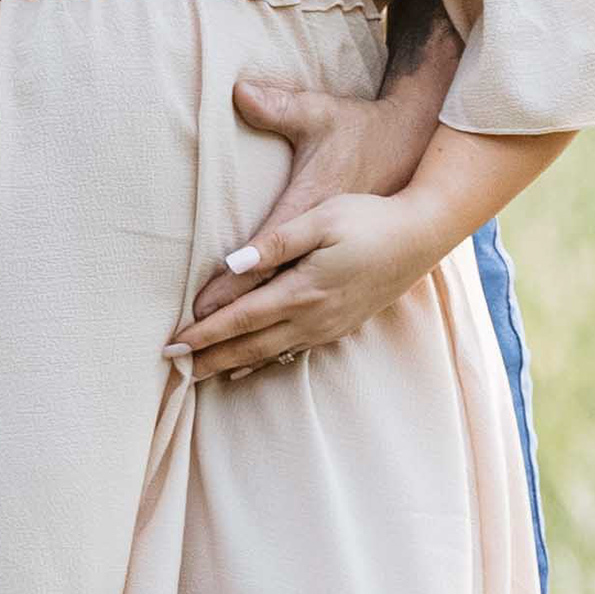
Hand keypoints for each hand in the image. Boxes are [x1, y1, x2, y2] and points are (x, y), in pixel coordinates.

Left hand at [171, 178, 458, 384]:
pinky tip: (249, 367)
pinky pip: (293, 352)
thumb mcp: (321, 218)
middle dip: (209, 360)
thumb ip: (275, 243)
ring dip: (232, 365)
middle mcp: (313, 317)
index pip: (240, 319)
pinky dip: (264, 363)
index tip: (172, 347)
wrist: (422, 236)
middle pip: (250, 346)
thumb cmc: (369, 219)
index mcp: (302, 290)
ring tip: (201, 374)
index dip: (203, 335)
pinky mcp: (340, 326)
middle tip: (174, 372)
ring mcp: (328, 327)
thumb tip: (231, 265)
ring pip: (270, 354)